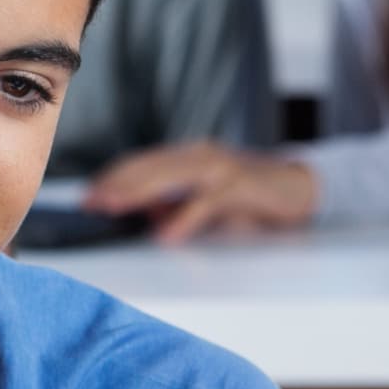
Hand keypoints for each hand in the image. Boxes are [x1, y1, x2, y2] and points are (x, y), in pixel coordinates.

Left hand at [83, 140, 318, 242]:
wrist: (299, 186)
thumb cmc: (251, 193)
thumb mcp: (208, 197)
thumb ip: (178, 203)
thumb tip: (149, 216)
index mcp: (189, 156)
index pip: (141, 164)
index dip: (113, 178)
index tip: (88, 195)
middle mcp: (200, 155)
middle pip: (148, 167)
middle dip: (116, 185)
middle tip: (90, 202)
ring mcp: (220, 167)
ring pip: (170, 177)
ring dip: (138, 193)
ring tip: (113, 208)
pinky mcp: (240, 185)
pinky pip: (205, 202)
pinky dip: (184, 219)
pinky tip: (165, 234)